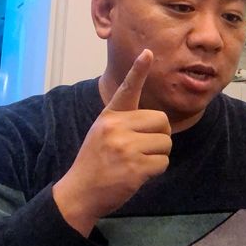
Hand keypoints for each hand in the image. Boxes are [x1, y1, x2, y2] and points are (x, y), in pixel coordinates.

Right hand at [53, 49, 171, 236]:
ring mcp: (125, 148)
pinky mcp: (134, 167)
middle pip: (162, 121)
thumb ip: (126, 121)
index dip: (139, 70)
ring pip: (166, 143)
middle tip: (142, 148)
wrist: (79, 193)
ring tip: (137, 161)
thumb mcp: (102, 132)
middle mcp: (116, 128)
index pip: (127, 89)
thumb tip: (160, 121)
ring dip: (158, 155)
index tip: (148, 53)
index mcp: (110, 116)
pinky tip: (138, 174)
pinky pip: (163, 162)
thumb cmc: (96, 161)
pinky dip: (156, 170)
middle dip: (160, 136)